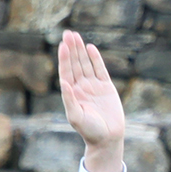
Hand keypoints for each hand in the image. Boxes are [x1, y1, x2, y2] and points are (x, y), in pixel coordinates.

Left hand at [58, 30, 125, 171]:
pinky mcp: (106, 87)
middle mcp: (81, 87)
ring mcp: (93, 86)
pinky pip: (100, 69)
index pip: (66, 72)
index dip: (64, 58)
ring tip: (76, 36)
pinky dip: (95, 58)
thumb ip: (69, 99)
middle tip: (68, 33)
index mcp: (71, 93)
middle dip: (71, 49)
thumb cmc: (89, 131)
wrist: (107, 138)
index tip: (63, 45)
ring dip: (80, 50)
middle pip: (75, 64)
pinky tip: (90, 48)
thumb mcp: (76, 116)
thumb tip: (63, 82)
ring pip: (86, 64)